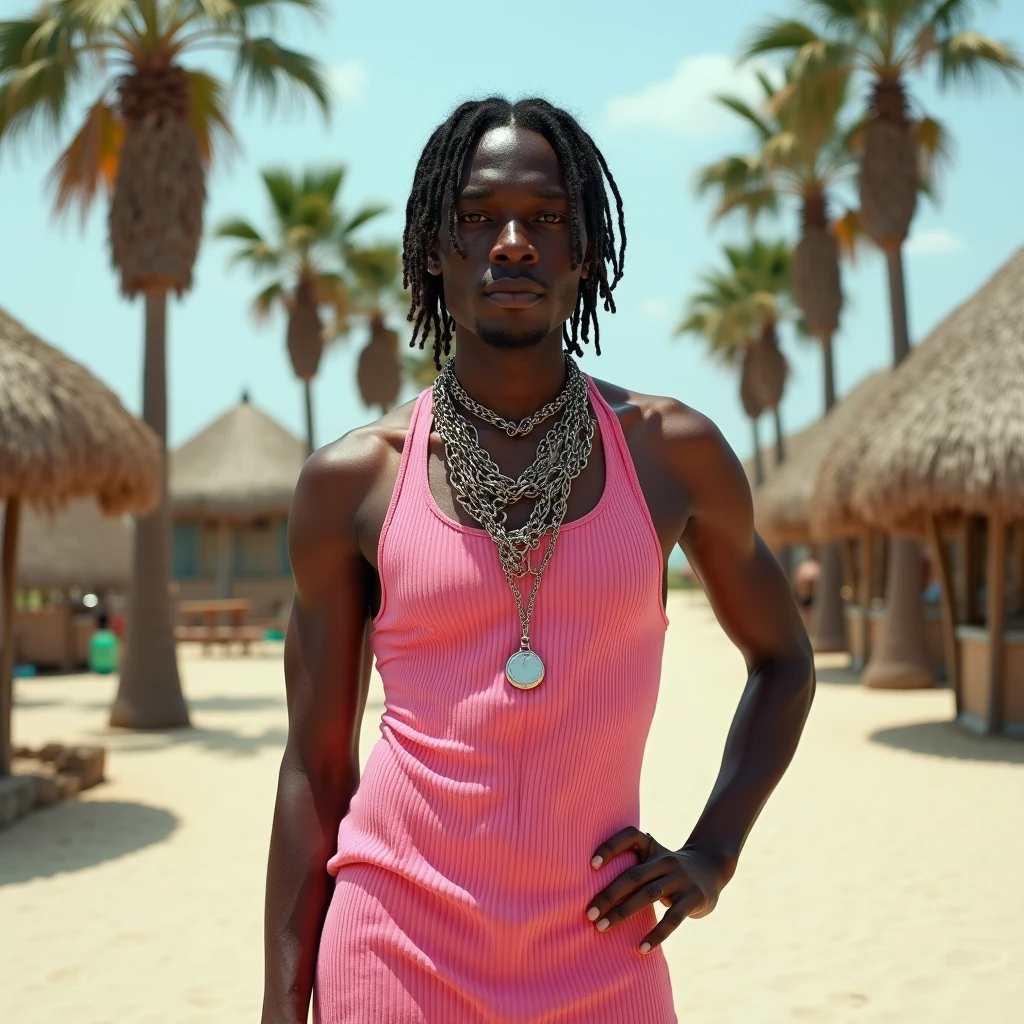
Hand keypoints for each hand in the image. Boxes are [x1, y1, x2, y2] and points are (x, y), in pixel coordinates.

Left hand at [585, 826, 725, 953]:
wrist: (711, 868)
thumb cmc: (668, 867)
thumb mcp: (653, 857)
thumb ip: (631, 865)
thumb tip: (589, 883)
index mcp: (652, 847)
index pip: (630, 836)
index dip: (611, 847)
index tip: (591, 865)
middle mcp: (666, 860)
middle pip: (633, 875)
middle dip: (609, 895)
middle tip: (589, 913)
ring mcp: (681, 879)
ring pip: (648, 895)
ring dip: (623, 912)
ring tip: (602, 928)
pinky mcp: (693, 898)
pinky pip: (672, 919)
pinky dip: (656, 934)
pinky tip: (641, 948)